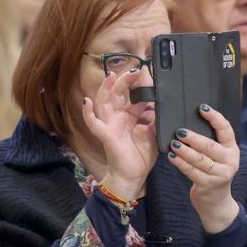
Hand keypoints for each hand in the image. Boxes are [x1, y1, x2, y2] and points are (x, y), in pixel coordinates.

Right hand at [81, 68, 157, 200]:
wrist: (134, 176)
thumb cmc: (140, 157)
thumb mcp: (153, 134)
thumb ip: (154, 119)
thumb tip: (159, 104)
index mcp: (129, 117)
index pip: (132, 96)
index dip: (138, 85)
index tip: (146, 73)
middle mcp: (117, 118)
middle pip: (118, 94)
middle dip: (124, 80)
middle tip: (134, 70)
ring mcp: (110, 125)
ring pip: (104, 102)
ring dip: (106, 88)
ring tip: (111, 76)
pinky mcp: (106, 135)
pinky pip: (94, 124)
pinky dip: (88, 113)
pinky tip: (86, 102)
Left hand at [167, 103, 240, 233]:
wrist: (216, 202)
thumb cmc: (213, 172)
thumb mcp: (218, 156)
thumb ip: (210, 141)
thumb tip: (189, 121)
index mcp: (232, 149)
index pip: (226, 129)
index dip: (215, 117)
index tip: (202, 107)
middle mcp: (229, 161)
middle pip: (210, 146)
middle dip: (194, 138)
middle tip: (180, 131)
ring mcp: (220, 174)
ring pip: (199, 159)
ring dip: (184, 150)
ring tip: (173, 143)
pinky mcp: (208, 185)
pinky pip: (191, 171)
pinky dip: (180, 163)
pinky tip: (171, 157)